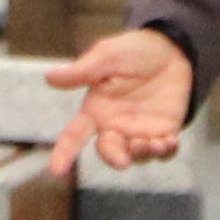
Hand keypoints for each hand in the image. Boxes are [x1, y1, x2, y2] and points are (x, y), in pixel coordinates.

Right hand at [43, 28, 195, 175]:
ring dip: (142, 154)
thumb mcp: (106, 56)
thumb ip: (82, 71)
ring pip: (137, 156)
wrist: (170, 48)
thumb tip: (50, 77)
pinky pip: (164, 152)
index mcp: (95, 110)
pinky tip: (169, 142)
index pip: (74, 135)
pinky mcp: (164, 132)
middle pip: (108, 151)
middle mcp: (115, 126)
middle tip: (122, 161)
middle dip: (114, 158)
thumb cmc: (132, 51)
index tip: (56, 171)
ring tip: (153, 143)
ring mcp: (140, 131)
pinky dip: (166, 152)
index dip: (64, 153)